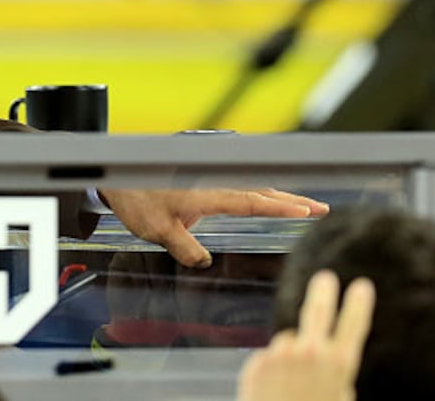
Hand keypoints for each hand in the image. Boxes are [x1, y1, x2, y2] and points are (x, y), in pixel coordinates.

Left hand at [99, 187, 328, 267]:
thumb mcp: (158, 231)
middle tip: (320, 207)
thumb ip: (186, 248)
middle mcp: (212, 179)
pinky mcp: (201, 175)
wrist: (114, 173)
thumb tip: (205, 262)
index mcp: (207, 191)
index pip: (253, 201)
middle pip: (260, 188)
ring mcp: (208, 175)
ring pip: (251, 184)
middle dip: (292, 198)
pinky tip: (266, 195)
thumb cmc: (135, 198)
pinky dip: (258, 189)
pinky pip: (237, 182)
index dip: (282, 207)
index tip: (308, 211)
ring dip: (277, 193)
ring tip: (303, 204)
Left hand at [237, 270, 373, 400]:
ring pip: (288, 343)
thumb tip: (330, 363)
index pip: (354, 324)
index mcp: (338, 365)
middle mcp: (309, 353)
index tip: (362, 286)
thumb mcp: (340, 399)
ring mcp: (280, 355)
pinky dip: (272, 371)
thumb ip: (338, 380)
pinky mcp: (257, 363)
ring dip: (291, 357)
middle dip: (323, 291)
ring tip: (292, 388)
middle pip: (317, 310)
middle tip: (326, 278)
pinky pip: (269, 360)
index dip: (359, 304)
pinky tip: (274, 393)